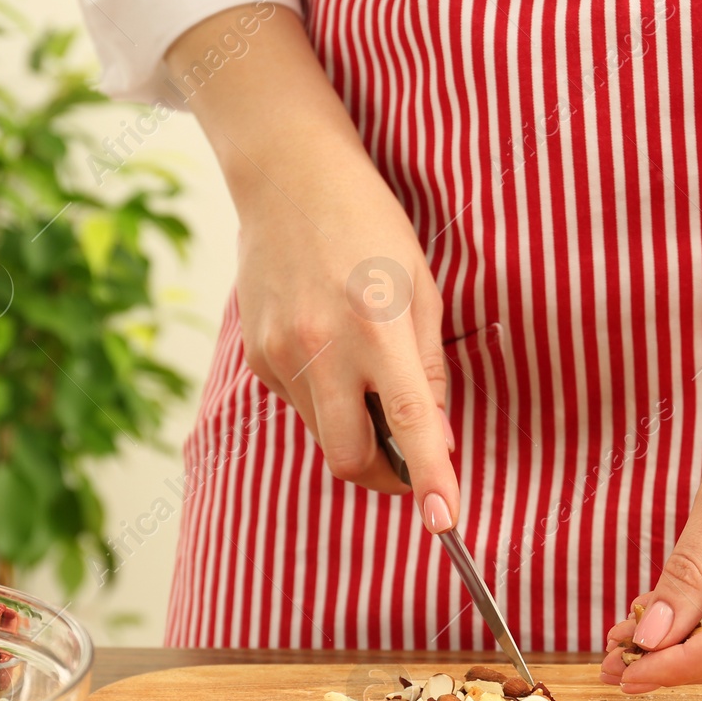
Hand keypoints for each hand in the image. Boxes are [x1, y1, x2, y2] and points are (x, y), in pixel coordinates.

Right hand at [233, 158, 456, 527]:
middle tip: (410, 461)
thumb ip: (428, 370)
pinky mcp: (255, 357)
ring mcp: (279, 355)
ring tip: (369, 380)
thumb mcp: (421, 289)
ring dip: (355, 433)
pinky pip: (299, 407)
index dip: (430, 479)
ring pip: (324, 436)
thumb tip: (437, 439)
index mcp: (376, 327)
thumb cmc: (370, 227)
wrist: (288, 178)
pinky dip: (325, 400)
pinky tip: (331, 351)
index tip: (446, 522)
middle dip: (385, 476)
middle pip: (350, 458)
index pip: (408, 424)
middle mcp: (321, 348)